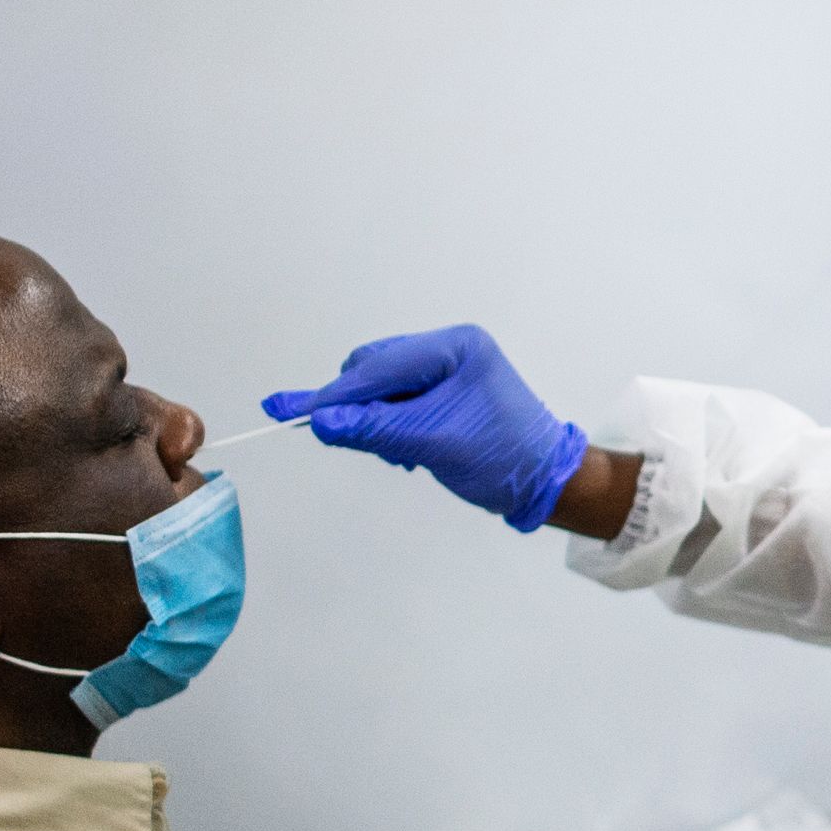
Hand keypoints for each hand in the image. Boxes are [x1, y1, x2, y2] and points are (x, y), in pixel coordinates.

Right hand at [264, 325, 587, 531]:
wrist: (545, 482)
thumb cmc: (503, 459)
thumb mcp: (433, 443)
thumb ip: (375, 429)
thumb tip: (321, 423)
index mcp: (456, 347)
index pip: (380, 368)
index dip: (334, 395)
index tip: (285, 409)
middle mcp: (450, 349)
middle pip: (375, 369)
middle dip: (358, 407)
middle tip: (351, 441)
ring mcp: (446, 369)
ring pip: (381, 387)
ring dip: (374, 421)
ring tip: (398, 455)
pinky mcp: (442, 392)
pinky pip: (397, 402)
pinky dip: (389, 426)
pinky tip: (406, 452)